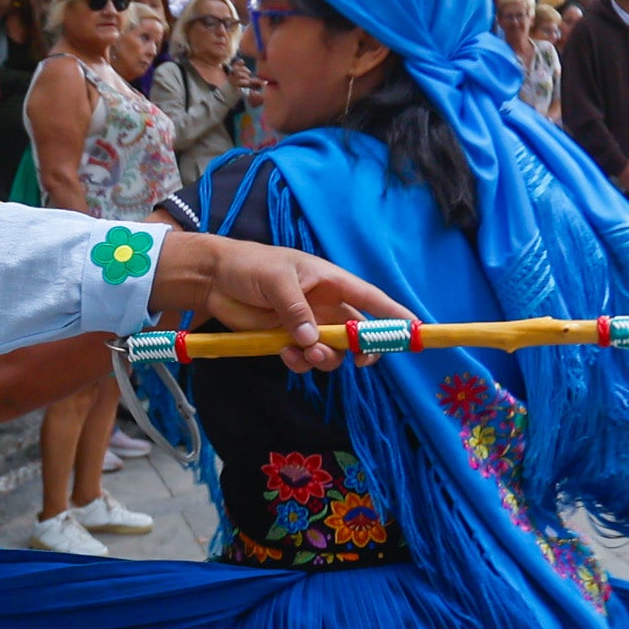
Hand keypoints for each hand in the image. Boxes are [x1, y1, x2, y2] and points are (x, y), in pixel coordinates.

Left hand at [151, 234, 412, 370]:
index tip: (415, 330)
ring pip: (332, 351)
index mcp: (329, 281)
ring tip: (305, 354)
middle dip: (362, 348)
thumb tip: (312, 340)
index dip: (394, 314)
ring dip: (325, 359)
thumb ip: (295, 309)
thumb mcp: (276, 279)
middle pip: (357, 332)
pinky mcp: (287, 340)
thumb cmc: (249, 266)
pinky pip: (305, 359)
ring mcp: (306, 324)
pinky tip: (286, 354)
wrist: (214, 279)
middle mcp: (323, 304)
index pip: (370, 298)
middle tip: (359, 360)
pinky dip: (300, 362)